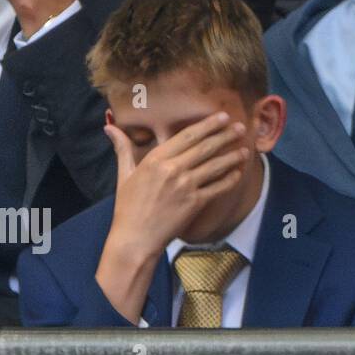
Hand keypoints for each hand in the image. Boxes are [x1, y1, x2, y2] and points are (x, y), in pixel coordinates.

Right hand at [94, 113, 249, 321]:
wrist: (136, 238)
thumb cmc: (128, 207)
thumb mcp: (124, 175)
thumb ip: (123, 149)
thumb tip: (110, 128)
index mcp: (156, 159)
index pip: (186, 136)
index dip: (207, 125)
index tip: (221, 116)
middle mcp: (173, 169)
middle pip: (205, 147)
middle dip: (225, 135)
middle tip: (240, 126)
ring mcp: (186, 186)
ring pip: (214, 166)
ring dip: (232, 156)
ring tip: (245, 148)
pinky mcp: (195, 203)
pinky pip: (217, 188)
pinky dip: (230, 179)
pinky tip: (239, 173)